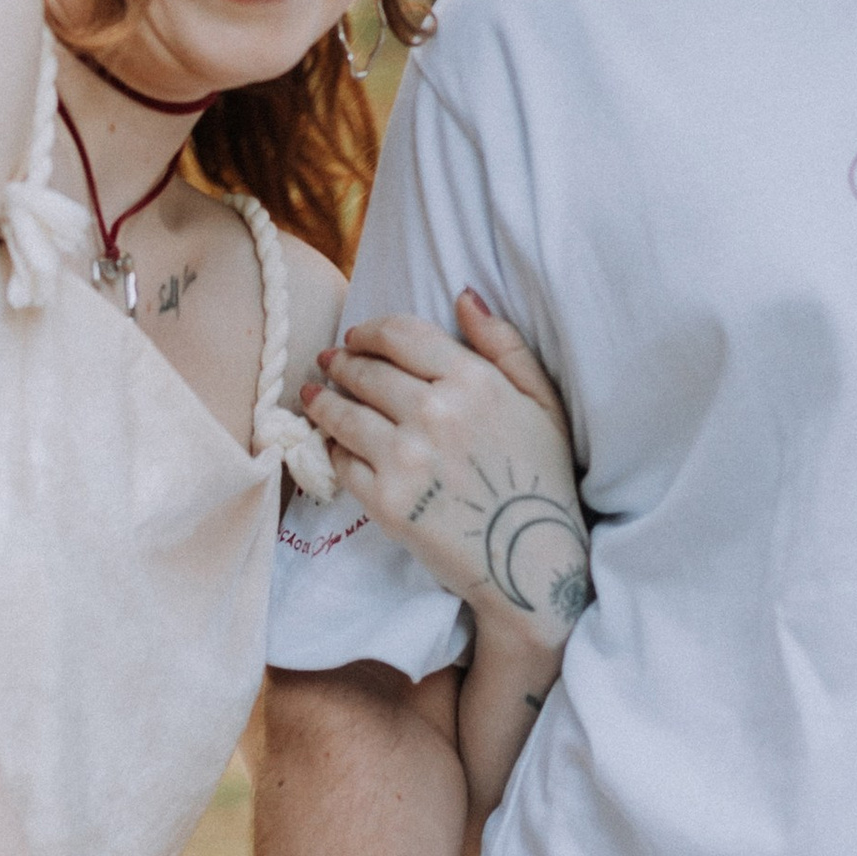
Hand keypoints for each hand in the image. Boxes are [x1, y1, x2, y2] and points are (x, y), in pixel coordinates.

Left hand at [300, 292, 589, 650]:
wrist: (532, 560)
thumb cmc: (542, 478)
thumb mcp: (542, 400)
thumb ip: (504, 343)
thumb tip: (464, 295)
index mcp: (472, 380)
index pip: (399, 335)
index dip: (369, 331)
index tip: (356, 337)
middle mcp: (433, 412)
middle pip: (365, 370)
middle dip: (342, 362)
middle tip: (331, 362)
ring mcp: (405, 458)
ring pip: (343, 413)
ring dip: (323, 400)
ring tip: (315, 395)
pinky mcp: (385, 501)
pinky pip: (343, 462)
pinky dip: (335, 448)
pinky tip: (335, 443)